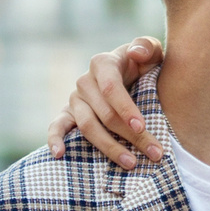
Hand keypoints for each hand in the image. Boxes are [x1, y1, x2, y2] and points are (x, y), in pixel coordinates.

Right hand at [47, 38, 165, 168]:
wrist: (131, 74)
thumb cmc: (144, 64)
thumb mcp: (151, 51)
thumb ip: (146, 47)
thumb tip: (136, 53)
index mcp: (103, 64)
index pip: (111, 88)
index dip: (125, 108)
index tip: (141, 127)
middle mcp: (85, 81)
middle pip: (104, 113)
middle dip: (131, 136)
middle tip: (154, 153)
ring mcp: (75, 99)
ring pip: (88, 126)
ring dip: (109, 147)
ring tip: (131, 163)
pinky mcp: (69, 114)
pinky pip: (57, 126)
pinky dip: (55, 140)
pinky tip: (59, 155)